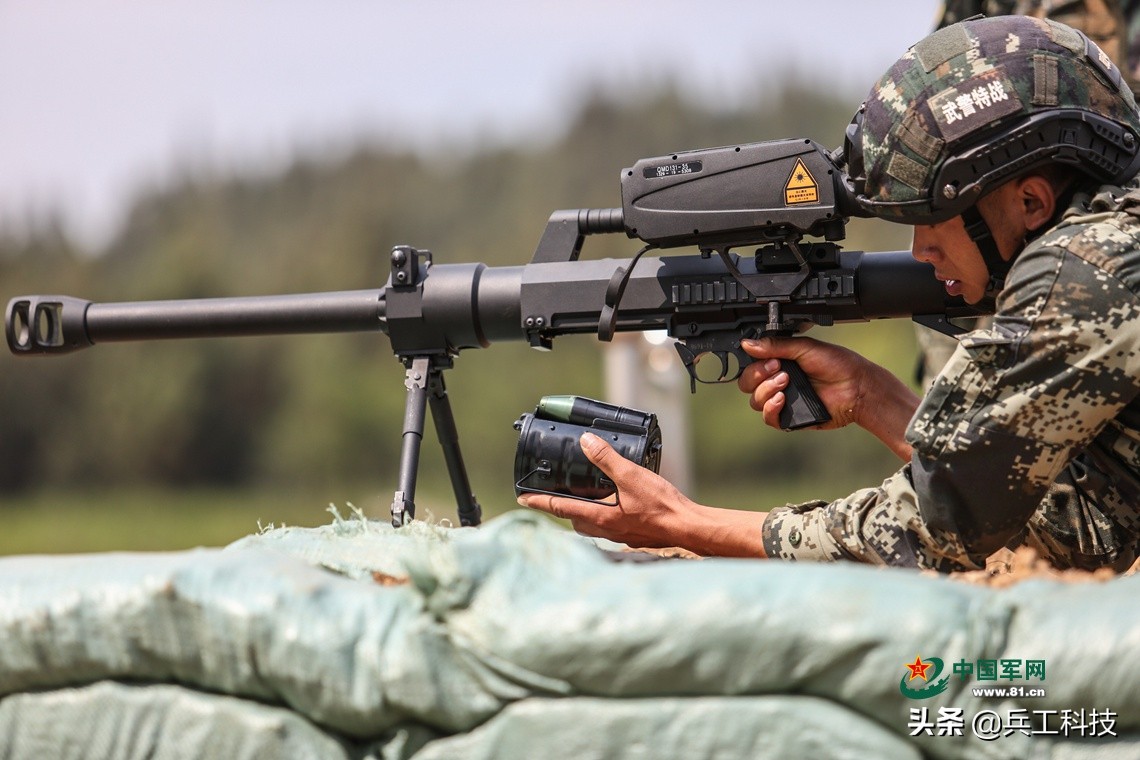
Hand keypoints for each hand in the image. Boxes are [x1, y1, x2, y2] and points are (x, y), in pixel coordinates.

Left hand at [517, 432, 766, 556]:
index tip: (522, 498)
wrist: (688, 527)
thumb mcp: (631, 476)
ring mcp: (618, 534)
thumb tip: (586, 442)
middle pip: (573, 519)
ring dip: (584, 510)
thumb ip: (606, 459)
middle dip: (562, 507)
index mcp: (599, 517)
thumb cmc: (662, 506)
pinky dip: (603, 513)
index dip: (539, 501)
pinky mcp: (631, 534)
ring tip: (584, 494)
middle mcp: (605, 530)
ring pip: (591, 523)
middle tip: (555, 493)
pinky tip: (615, 501)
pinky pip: (608, 524)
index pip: (560, 508)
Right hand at [737, 336, 871, 430]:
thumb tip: (748, 343)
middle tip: (779, 370)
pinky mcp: (789, 418)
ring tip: (786, 383)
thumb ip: (775, 345)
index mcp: (779, 363)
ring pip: (755, 401)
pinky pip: (768, 418)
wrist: (856, 387)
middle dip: (758, 376)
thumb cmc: (838, 365)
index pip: (751, 365)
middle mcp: (777, 382)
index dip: (755, 363)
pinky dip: (770, 409)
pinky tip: (782, 400)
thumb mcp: (805, 348)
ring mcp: (782, 400)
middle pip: (747, 384)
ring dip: (766, 390)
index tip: (770, 359)